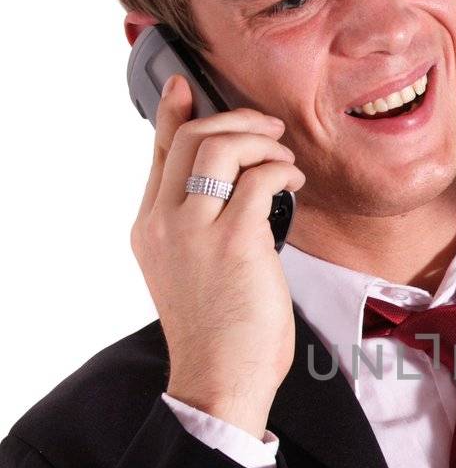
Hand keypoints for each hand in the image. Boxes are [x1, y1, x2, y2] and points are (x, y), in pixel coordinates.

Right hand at [131, 75, 305, 438]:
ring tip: (285, 160)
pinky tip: (294, 183)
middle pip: (190, 136)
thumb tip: (234, 190)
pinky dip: (282, 170)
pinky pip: (259, 178)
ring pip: (221, 146)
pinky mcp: (234, 241)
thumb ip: (198, 229)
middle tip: (268, 129)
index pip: (158, 152)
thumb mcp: (191, 272)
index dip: (174, 112)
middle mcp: (163, 221)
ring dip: (262, 142)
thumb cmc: (218, 335)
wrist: (219, 380)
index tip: (189, 87)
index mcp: (148, 227)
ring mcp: (195, 229)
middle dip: (236, 119)